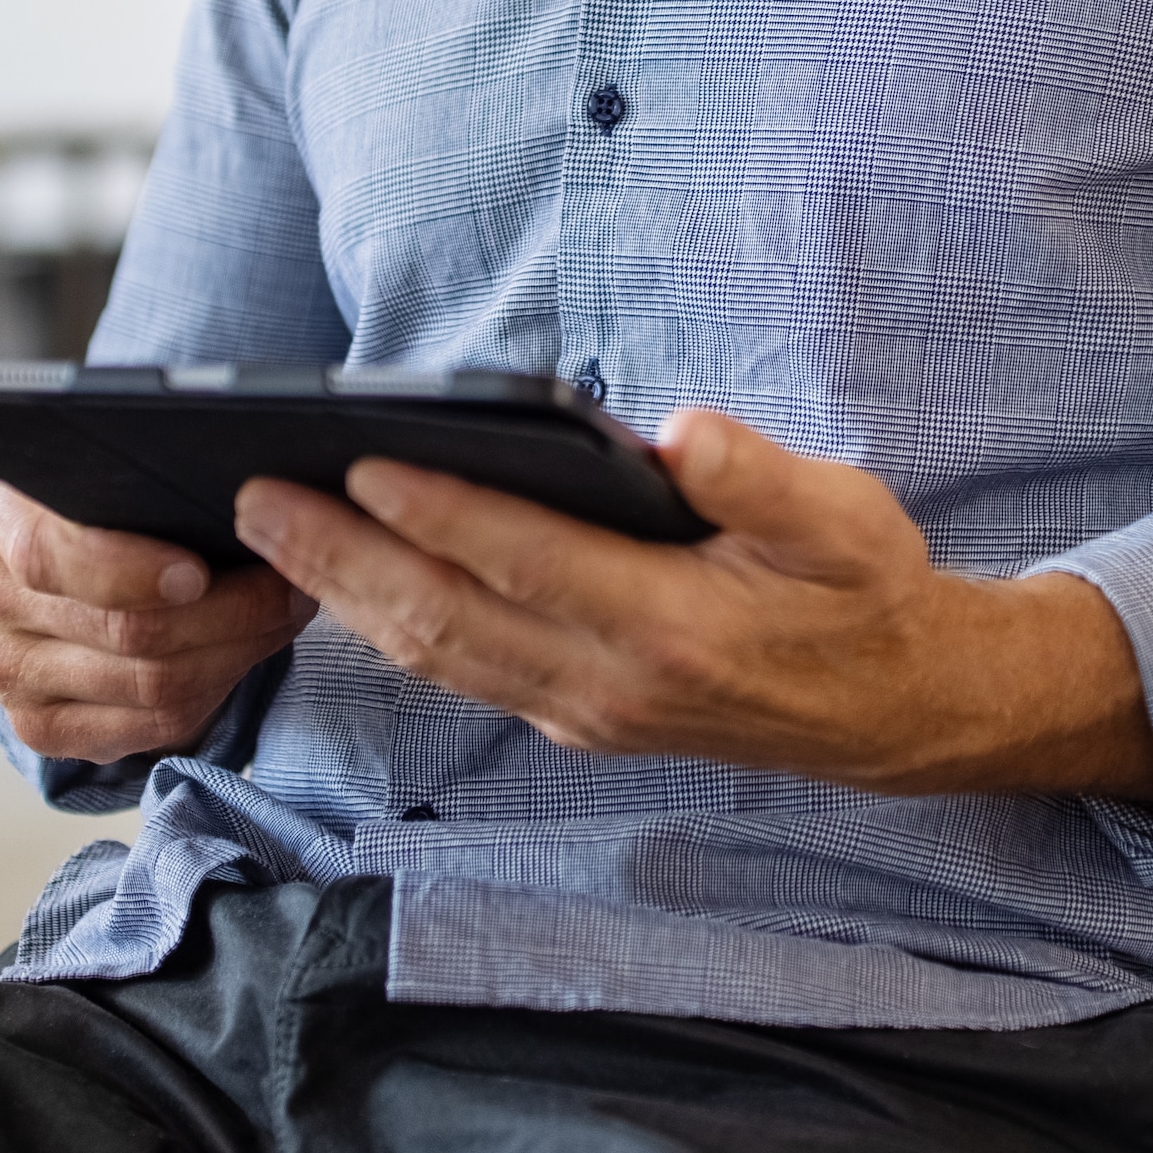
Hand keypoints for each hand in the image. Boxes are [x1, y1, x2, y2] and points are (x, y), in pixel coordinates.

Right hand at [0, 471, 314, 764]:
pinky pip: (146, 728)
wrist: (51, 548)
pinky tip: (240, 657)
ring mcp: (6, 668)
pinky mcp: (38, 724)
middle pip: (125, 632)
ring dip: (238, 652)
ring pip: (150, 687)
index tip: (200, 569)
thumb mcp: (103, 457)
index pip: (50, 556)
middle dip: (233, 612)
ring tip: (283, 614)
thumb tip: (251, 496)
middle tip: (292, 586)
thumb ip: (142, 468)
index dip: (133, 571)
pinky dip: (211, 696)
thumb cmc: (97, 493)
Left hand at [227, 407, 1152, 802]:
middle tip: (255, 494)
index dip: (437, 510)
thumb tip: (679, 433)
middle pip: (447, 619)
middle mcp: (611, 682)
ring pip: (438, 656)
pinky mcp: (577, 719)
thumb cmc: (866, 593)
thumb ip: (763, 477)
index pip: (526, 560)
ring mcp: (586, 711)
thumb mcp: (848, 520)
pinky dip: (389, 628)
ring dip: (345, 595)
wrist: (896, 711)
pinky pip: (462, 673)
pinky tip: (344, 582)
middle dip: (342, 556)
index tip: (361, 456)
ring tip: (270, 530)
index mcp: (672, 625)